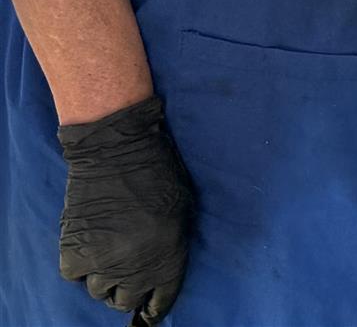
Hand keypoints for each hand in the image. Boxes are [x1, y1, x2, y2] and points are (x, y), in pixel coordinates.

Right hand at [57, 96, 193, 322]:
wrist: (116, 150)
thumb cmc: (158, 172)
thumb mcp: (181, 211)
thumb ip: (171, 247)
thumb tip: (158, 273)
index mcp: (168, 256)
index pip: (161, 299)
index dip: (155, 306)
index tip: (150, 308)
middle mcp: (135, 266)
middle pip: (126, 300)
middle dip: (128, 291)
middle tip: (125, 274)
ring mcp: (102, 262)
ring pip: (98, 290)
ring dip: (103, 277)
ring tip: (107, 254)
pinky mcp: (73, 252)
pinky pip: (74, 275)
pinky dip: (79, 264)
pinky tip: (88, 245)